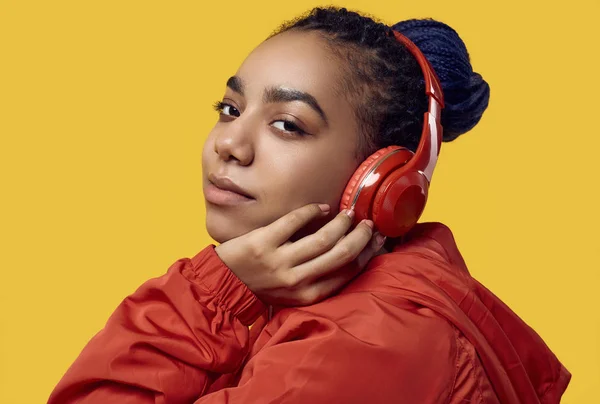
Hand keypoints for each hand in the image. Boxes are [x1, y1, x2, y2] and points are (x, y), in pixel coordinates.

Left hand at [214, 203, 385, 305]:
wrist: (225, 283)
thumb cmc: (264, 286)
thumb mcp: (295, 292)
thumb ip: (319, 279)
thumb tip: (350, 255)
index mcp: (309, 295)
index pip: (348, 272)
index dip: (367, 253)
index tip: (377, 238)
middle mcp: (297, 280)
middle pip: (342, 254)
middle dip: (360, 237)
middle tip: (367, 223)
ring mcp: (280, 261)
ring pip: (323, 238)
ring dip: (341, 222)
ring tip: (347, 213)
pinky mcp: (264, 242)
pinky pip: (295, 220)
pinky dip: (312, 210)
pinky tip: (321, 207)